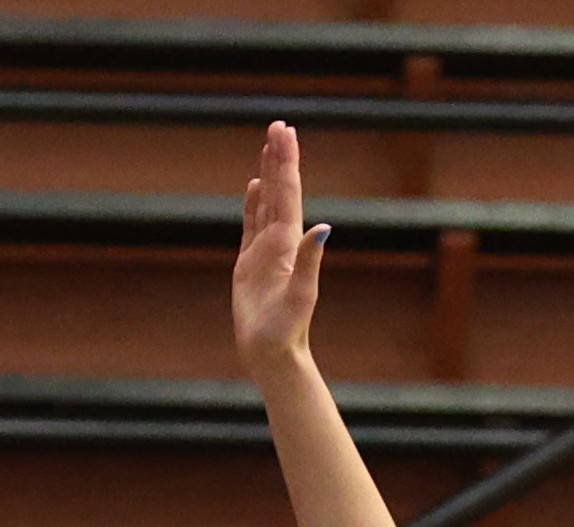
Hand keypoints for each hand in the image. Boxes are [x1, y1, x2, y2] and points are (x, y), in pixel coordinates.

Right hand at [233, 120, 328, 369]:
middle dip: (279, 158)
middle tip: (279, 125)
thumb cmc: (287, 329)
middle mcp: (282, 242)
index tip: (286, 132)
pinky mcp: (250, 263)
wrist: (273, 354)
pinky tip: (255, 186)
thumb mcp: (301, 293)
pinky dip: (254, 202)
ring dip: (269, 174)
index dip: (287, 162)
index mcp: (291, 243)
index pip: (289, 193)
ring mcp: (266, 251)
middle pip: (280, 190)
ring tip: (269, 147)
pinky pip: (252, 224)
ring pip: (267, 202)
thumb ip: (310, 260)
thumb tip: (323, 227)